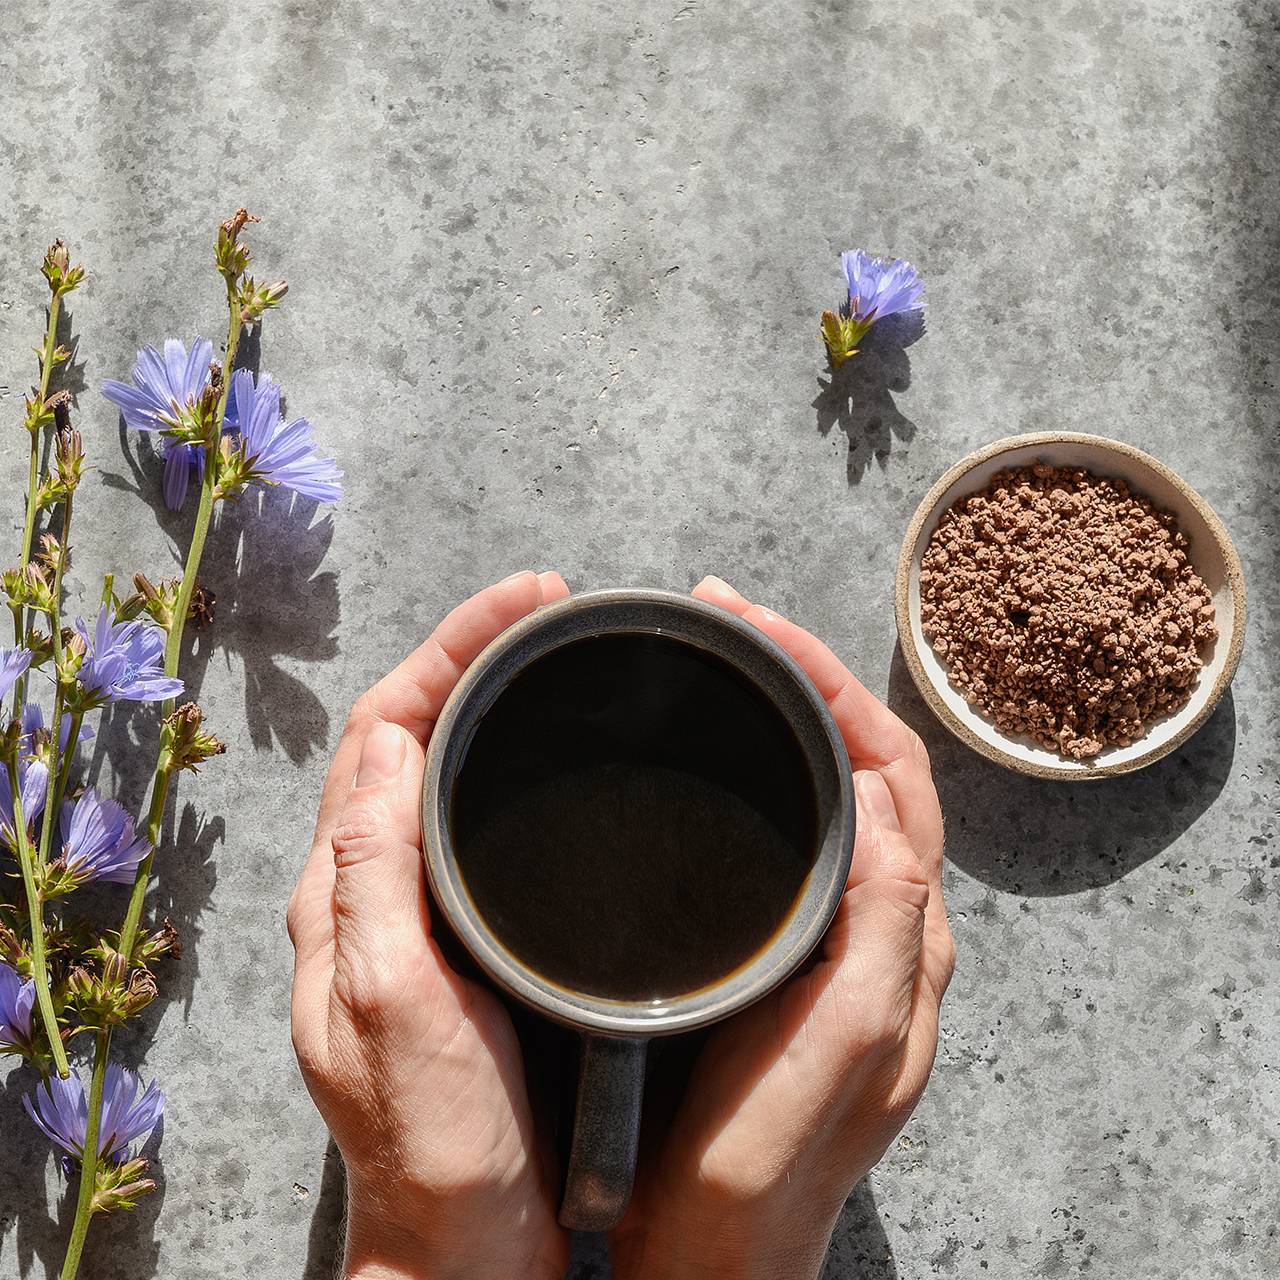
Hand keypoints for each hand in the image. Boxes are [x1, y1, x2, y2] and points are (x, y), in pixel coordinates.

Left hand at [287, 571, 571, 1279]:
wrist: (468, 1236)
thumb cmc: (433, 1137)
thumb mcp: (390, 1000)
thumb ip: (374, 873)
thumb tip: (392, 741)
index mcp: (343, 891)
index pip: (382, 729)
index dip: (448, 650)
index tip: (524, 603)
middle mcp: (369, 887)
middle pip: (409, 732)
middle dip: (472, 653)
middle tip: (549, 608)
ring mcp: (416, 909)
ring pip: (443, 769)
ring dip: (490, 699)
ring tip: (556, 656)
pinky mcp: (463, 934)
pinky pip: (474, 820)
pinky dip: (510, 763)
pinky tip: (557, 757)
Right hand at [610, 575, 955, 1279]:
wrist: (711, 1245)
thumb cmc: (763, 1164)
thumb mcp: (839, 1047)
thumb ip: (882, 931)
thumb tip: (880, 806)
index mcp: (904, 935)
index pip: (890, 768)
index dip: (830, 684)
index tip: (754, 625)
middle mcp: (884, 923)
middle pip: (867, 761)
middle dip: (806, 675)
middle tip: (730, 617)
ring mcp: (837, 932)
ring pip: (833, 788)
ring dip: (789, 712)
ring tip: (725, 659)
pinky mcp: (791, 947)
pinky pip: (799, 828)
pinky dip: (768, 766)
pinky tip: (719, 753)